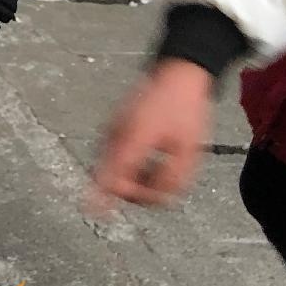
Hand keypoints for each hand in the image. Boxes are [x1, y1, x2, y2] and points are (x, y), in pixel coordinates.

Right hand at [90, 57, 214, 213]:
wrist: (179, 73)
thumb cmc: (185, 108)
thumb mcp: (190, 150)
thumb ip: (174, 179)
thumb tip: (160, 198)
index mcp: (133, 141)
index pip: (109, 176)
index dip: (100, 197)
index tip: (95, 212)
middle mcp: (116, 135)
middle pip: (112, 176)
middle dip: (136, 190)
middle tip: (162, 188)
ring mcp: (113, 128)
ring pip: (114, 166)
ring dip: (135, 177)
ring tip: (162, 167)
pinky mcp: (116, 126)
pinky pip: (118, 154)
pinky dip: (133, 164)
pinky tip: (153, 157)